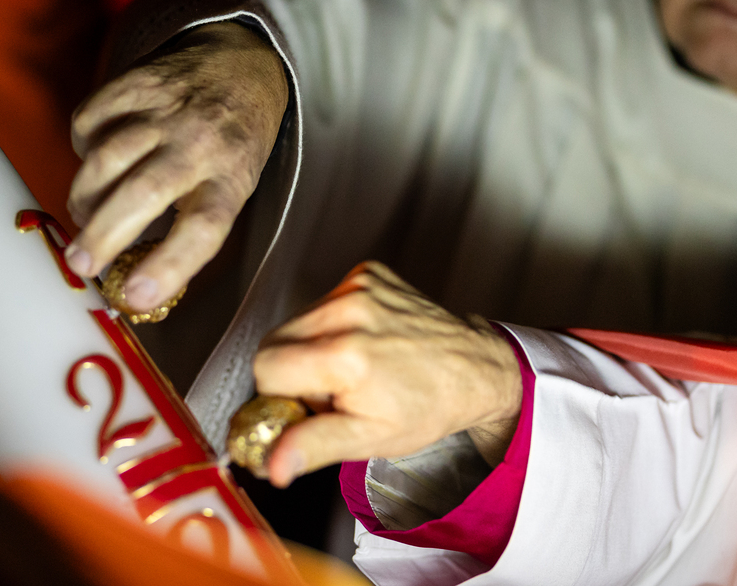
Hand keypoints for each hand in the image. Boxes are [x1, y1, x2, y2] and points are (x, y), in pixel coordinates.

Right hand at [65, 22, 288, 309]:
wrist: (239, 63)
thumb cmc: (233, 145)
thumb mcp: (235, 187)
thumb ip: (193, 226)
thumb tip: (136, 285)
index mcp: (232, 177)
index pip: (204, 228)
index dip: (169, 265)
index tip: (136, 296)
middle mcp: (199, 142)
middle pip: (143, 193)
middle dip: (103, 236)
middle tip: (80, 265)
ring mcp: (165, 109)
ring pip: (105, 158)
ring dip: (84, 199)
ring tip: (85, 220)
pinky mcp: (134, 83)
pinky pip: (88, 122)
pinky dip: (81, 151)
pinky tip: (95, 165)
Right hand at [254, 261, 523, 487]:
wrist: (473, 368)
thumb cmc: (427, 406)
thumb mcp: (370, 438)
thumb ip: (314, 445)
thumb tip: (273, 463)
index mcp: (343, 356)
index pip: (263, 367)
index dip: (280, 393)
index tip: (311, 406)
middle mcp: (348, 311)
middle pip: (273, 341)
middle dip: (292, 370)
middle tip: (334, 389)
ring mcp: (358, 286)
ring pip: (296, 321)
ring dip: (312, 346)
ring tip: (352, 365)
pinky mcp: (367, 273)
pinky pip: (323, 301)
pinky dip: (334, 324)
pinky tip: (364, 340)